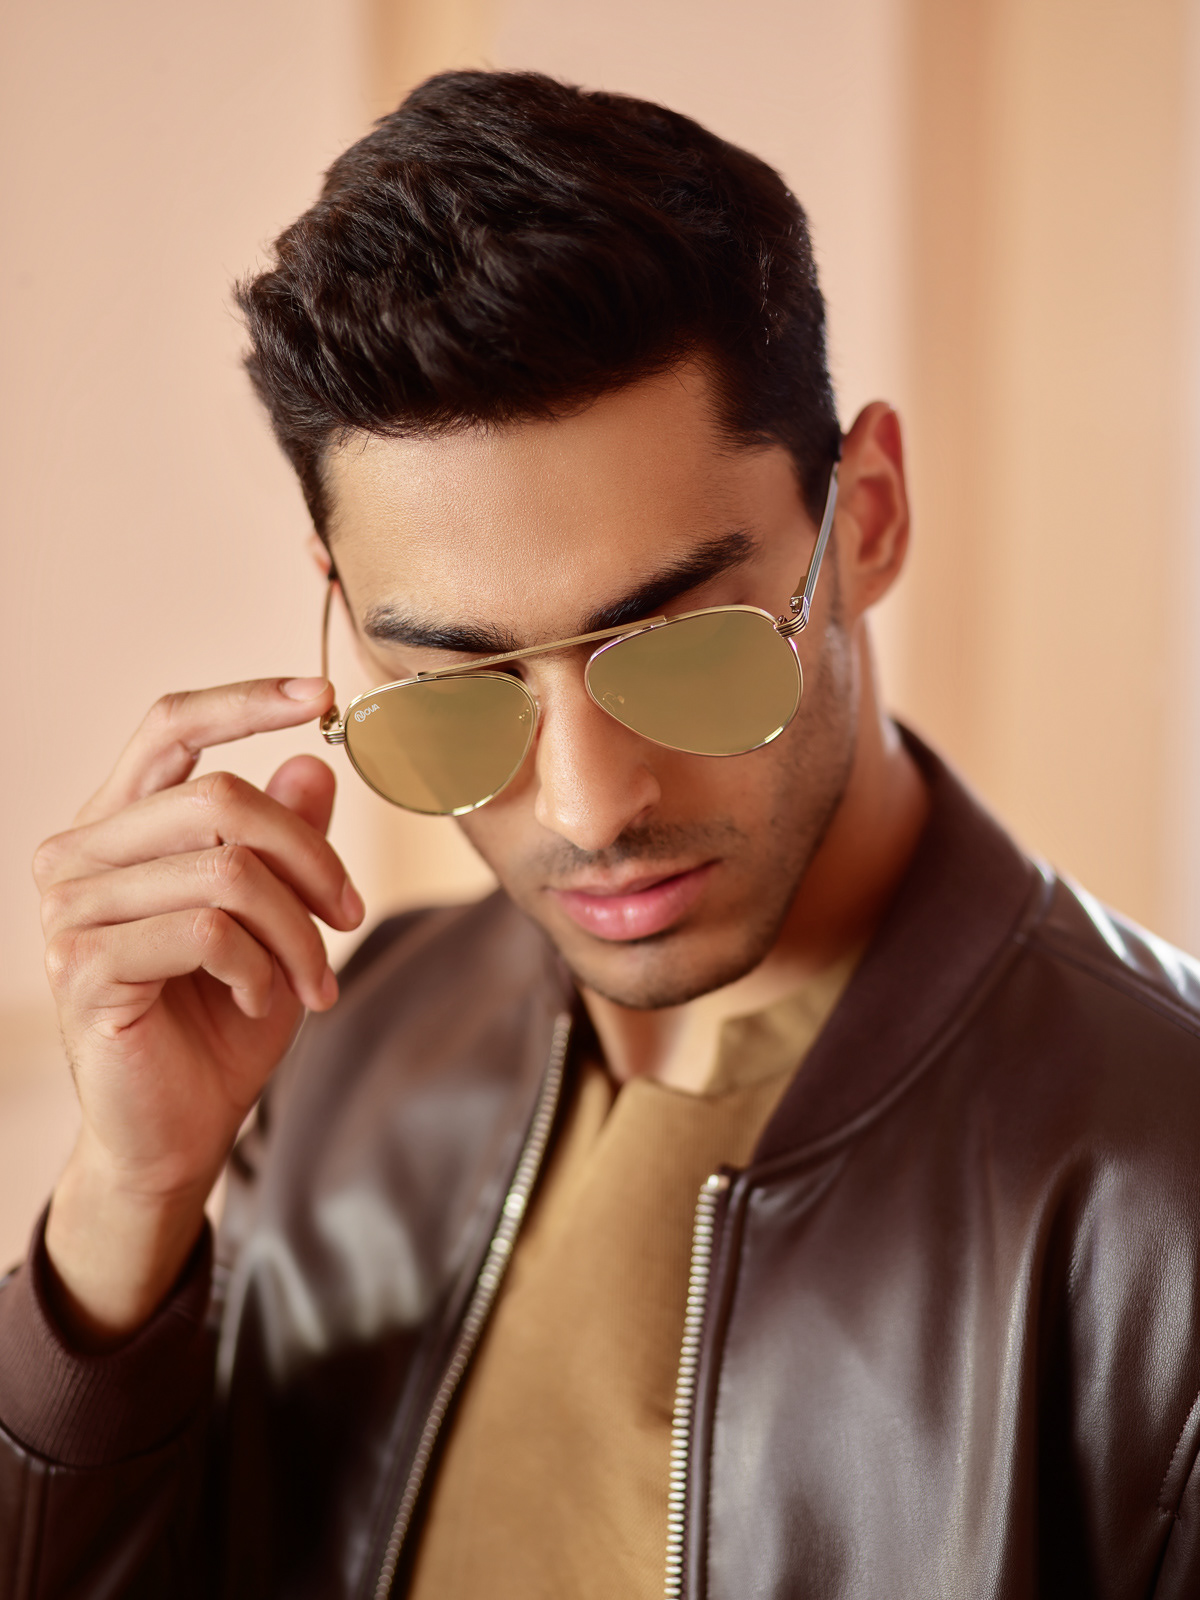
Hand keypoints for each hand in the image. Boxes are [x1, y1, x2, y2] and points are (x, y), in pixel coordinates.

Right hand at [35, 676, 363, 1343]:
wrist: (178, 1131)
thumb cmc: (221, 1020)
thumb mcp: (276, 918)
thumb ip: (286, 842)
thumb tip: (313, 764)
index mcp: (119, 825)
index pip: (169, 727)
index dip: (244, 701)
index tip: (321, 696)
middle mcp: (79, 856)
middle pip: (220, 798)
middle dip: (310, 856)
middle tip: (351, 913)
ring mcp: (73, 912)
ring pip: (226, 872)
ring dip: (296, 932)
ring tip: (314, 980)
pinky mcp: (86, 969)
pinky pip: (207, 933)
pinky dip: (260, 968)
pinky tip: (262, 1001)